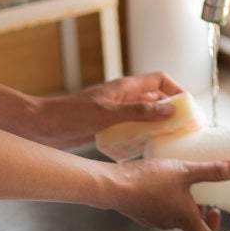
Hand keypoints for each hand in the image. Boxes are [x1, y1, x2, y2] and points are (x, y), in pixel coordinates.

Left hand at [31, 72, 186, 147]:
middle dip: (171, 111)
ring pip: (145, 115)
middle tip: (185, 129)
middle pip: (156, 98)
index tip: (188, 107)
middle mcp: (123, 97)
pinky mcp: (108, 126)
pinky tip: (145, 151)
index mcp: (125, 87)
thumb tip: (170, 110)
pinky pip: (132, 128)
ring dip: (157, 125)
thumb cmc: (71, 116)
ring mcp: (115, 111)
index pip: (160, 79)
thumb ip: (139, 112)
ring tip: (170, 142)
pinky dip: (142, 136)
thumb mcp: (108, 114)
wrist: (42, 127)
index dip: (176, 89)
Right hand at [107, 156, 229, 230]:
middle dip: (200, 208)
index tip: (217, 211)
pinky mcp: (141, 209)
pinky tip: (163, 177)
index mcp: (184, 220)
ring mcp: (153, 218)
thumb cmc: (150, 180)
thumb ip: (215, 169)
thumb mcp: (187, 170)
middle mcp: (169, 224)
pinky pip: (159, 207)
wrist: (113, 185)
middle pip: (190, 225)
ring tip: (184, 178)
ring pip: (174, 215)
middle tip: (203, 188)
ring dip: (182, 200)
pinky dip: (166, 196)